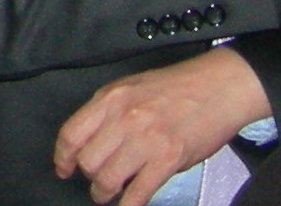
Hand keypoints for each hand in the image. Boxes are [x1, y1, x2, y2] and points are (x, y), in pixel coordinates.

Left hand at [54, 49, 266, 205]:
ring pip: (108, 179)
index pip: (71, 133)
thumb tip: (91, 140)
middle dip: (88, 177)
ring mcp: (146, 140)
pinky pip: (139, 191)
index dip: (62, 157)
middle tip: (94, 182)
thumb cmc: (175, 87)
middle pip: (88, 160)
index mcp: (110, 98)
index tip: (63, 169)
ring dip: (103, 193)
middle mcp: (123, 118)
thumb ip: (109, 112)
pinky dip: (129, 204)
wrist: (218, 87)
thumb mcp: (130, 88)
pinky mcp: (168, 159)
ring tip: (106, 196)